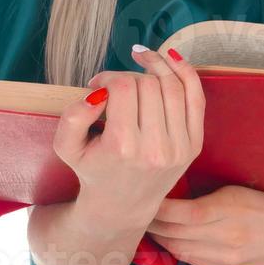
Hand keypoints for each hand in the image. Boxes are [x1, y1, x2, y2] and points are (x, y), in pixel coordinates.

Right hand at [51, 44, 205, 236]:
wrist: (122, 206)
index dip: (108, 77)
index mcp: (123, 147)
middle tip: (116, 85)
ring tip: (141, 61)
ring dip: (156, 67)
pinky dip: (185, 73)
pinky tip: (170, 58)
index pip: (123, 88)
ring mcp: (179, 147)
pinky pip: (196, 98)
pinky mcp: (194, 146)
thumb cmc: (92, 170)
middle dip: (129, 76)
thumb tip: (97, 93)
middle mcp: (156, 148)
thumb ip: (72, 117)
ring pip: (173, 86)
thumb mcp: (67, 147)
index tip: (98, 85)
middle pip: (148, 84)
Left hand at [145, 184, 263, 264]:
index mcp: (231, 208)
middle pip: (177, 234)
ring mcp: (228, 257)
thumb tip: (171, 195)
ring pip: (180, 250)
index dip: (159, 209)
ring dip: (161, 239)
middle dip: (153, 224)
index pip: (183, 213)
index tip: (145, 197)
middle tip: (138, 211)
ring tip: (147, 225)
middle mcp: (228, 236)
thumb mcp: (237, 190)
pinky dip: (176, 250)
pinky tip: (168, 240)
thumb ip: (206, 196)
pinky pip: (192, 261)